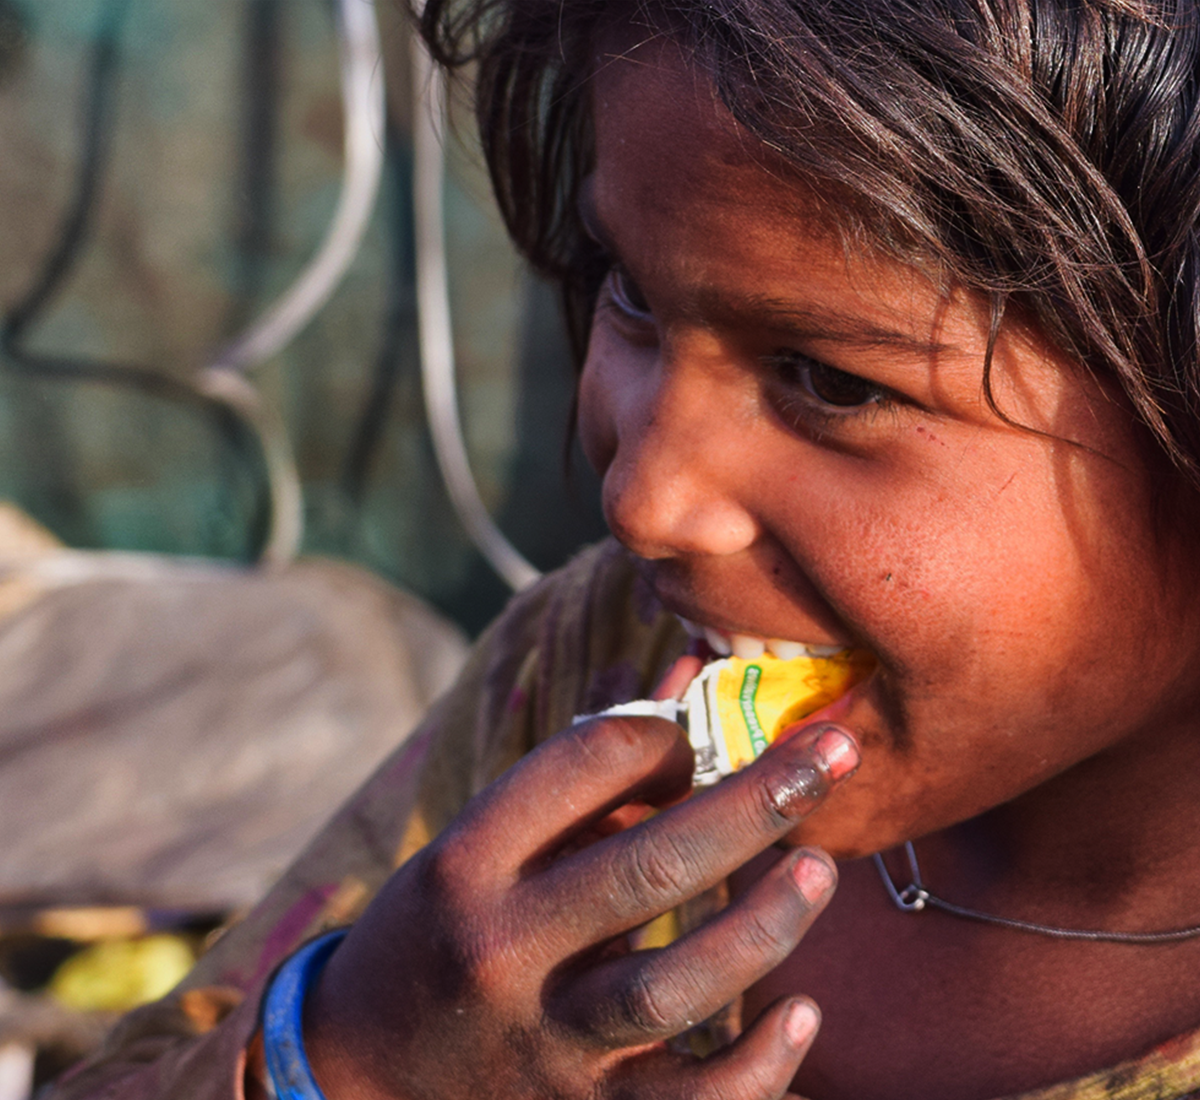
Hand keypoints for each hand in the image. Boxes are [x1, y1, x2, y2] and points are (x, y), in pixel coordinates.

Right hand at [302, 712, 858, 1099]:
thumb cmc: (444, 927)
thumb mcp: (483, 842)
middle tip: (830, 754)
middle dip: (755, 801)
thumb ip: (586, 772)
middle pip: (649, 865)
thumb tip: (690, 681)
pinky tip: (803, 1013)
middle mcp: (501, 947)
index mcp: (469, 860)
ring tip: (820, 869)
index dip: (665, 730)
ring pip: (672, 987)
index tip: (709, 729)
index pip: (582, 762)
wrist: (361, 1070)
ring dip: (764, 925)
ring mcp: (542, 1042)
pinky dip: (757, 1064)